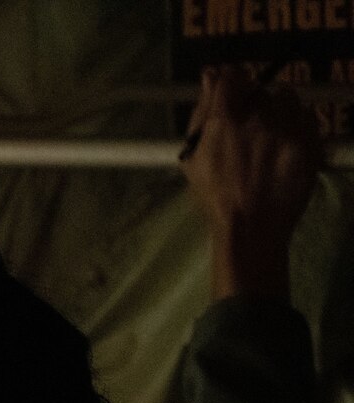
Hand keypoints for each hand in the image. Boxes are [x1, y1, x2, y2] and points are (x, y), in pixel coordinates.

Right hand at [181, 65, 323, 300]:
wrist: (252, 227)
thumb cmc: (215, 197)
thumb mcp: (193, 159)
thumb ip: (201, 114)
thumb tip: (210, 75)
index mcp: (223, 121)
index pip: (232, 77)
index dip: (233, 82)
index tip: (233, 92)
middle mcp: (257, 117)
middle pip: (259, 89)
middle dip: (255, 103)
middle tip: (250, 127)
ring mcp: (286, 126)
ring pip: (286, 97)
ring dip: (279, 109)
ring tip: (272, 136)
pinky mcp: (309, 137)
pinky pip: (306, 115)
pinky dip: (297, 125)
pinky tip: (286, 147)